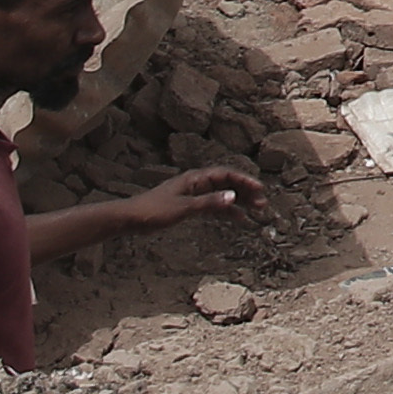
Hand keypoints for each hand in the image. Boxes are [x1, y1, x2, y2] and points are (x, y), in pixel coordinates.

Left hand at [125, 166, 257, 232]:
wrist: (131, 219)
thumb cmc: (154, 211)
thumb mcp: (183, 208)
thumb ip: (208, 203)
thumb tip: (233, 196)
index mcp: (194, 178)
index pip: (225, 174)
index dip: (244, 180)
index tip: (260, 189)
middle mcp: (196, 183)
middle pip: (226, 183)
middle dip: (245, 191)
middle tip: (262, 203)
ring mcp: (192, 194)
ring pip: (221, 194)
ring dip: (238, 201)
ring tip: (255, 211)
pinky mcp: (188, 205)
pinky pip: (213, 205)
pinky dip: (226, 210)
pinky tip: (237, 218)